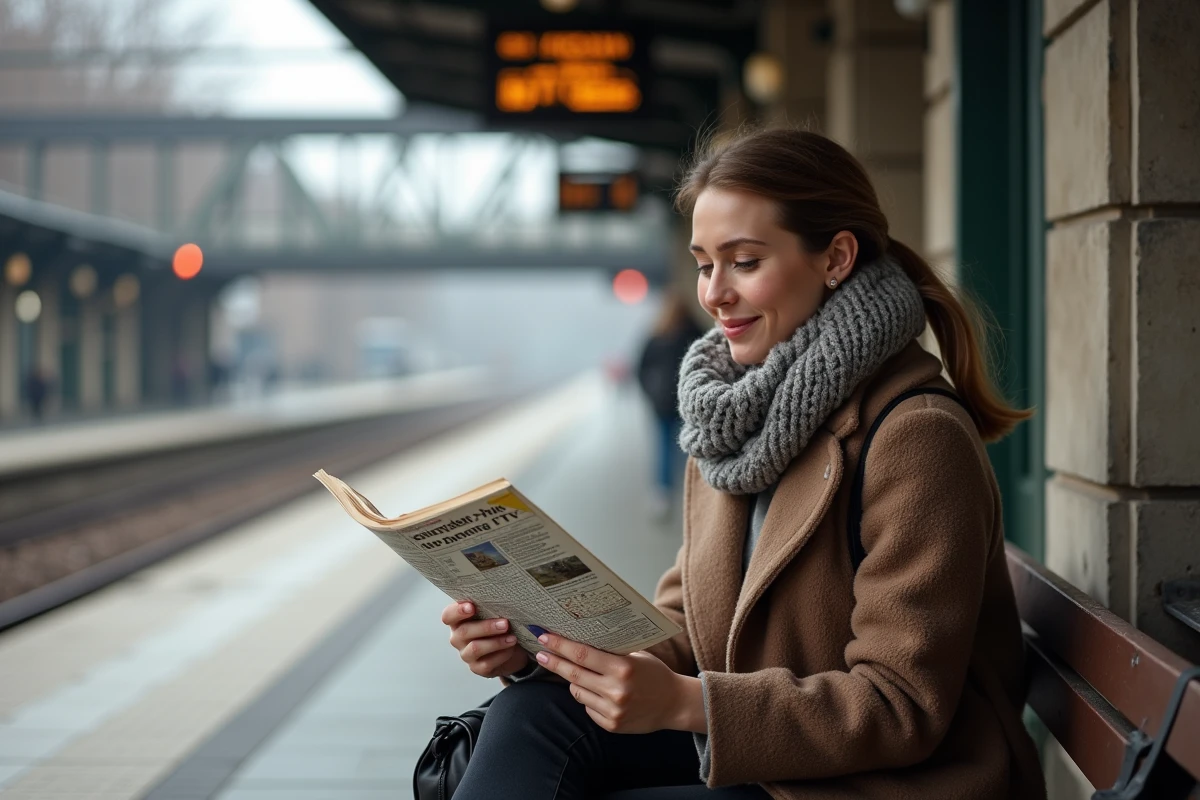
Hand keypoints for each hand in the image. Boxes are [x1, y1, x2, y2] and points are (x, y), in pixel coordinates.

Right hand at [442, 601, 529, 678]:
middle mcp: (458, 637)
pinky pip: (486, 663)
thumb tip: (502, 598)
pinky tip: (510, 649)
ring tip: (512, 638)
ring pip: (475, 648)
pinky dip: (501, 655)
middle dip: (486, 627)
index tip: (472, 607)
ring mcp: (466, 654)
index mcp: (459, 620)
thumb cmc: (499, 625)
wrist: (511, 648)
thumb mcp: (494, 614)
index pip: (448, 615)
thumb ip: (490, 607)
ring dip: (495, 642)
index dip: (457, 611)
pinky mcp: (477, 668)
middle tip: (505, 623)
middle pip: (464, 632)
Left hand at [534, 631, 705, 733]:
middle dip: (554, 662)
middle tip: (539, 652)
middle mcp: (616, 690)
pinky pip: (587, 707)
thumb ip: (611, 652)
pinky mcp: (611, 725)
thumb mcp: (637, 656)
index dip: (560, 645)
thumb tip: (579, 639)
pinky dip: (588, 697)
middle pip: (574, 674)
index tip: (544, 637)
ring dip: (573, 681)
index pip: (582, 655)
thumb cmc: (655, 674)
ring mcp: (613, 710)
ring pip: (577, 692)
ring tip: (576, 672)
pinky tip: (598, 692)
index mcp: (623, 668)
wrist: (674, 704)